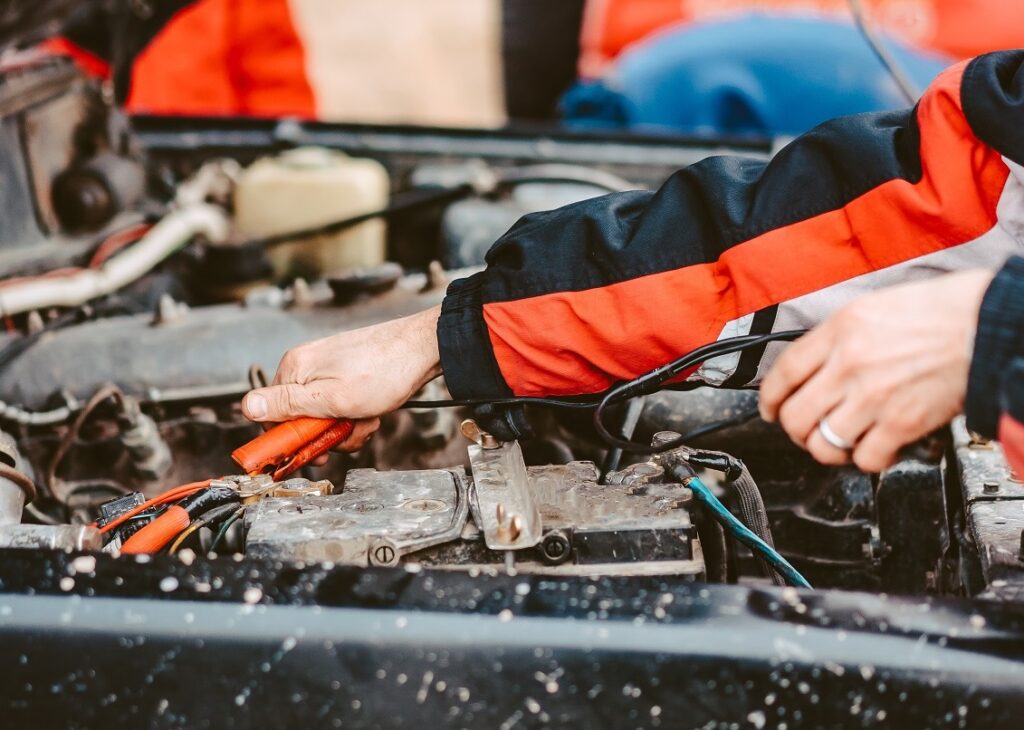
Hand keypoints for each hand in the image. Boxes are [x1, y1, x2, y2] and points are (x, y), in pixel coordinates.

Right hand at [241, 305, 441, 451]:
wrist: (425, 350)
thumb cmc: (384, 371)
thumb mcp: (333, 398)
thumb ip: (289, 405)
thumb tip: (246, 406)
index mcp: (295, 369)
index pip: (273, 416)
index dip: (293, 439)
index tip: (313, 451)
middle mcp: (306, 367)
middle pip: (300, 420)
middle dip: (326, 434)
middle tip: (348, 431)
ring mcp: (327, 371)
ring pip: (324, 418)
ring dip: (346, 428)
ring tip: (366, 419)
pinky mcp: (345, 377)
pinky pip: (341, 408)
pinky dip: (356, 417)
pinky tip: (372, 412)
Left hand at [759, 270, 993, 471]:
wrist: (990, 323)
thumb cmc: (944, 310)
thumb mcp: (875, 307)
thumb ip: (840, 336)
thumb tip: (816, 364)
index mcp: (840, 331)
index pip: (783, 373)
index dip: (769, 399)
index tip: (771, 409)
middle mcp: (849, 365)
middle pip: (794, 416)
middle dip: (794, 430)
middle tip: (804, 430)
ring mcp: (873, 397)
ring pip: (823, 443)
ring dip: (827, 448)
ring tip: (838, 442)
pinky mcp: (901, 423)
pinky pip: (865, 459)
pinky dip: (866, 460)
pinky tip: (875, 448)